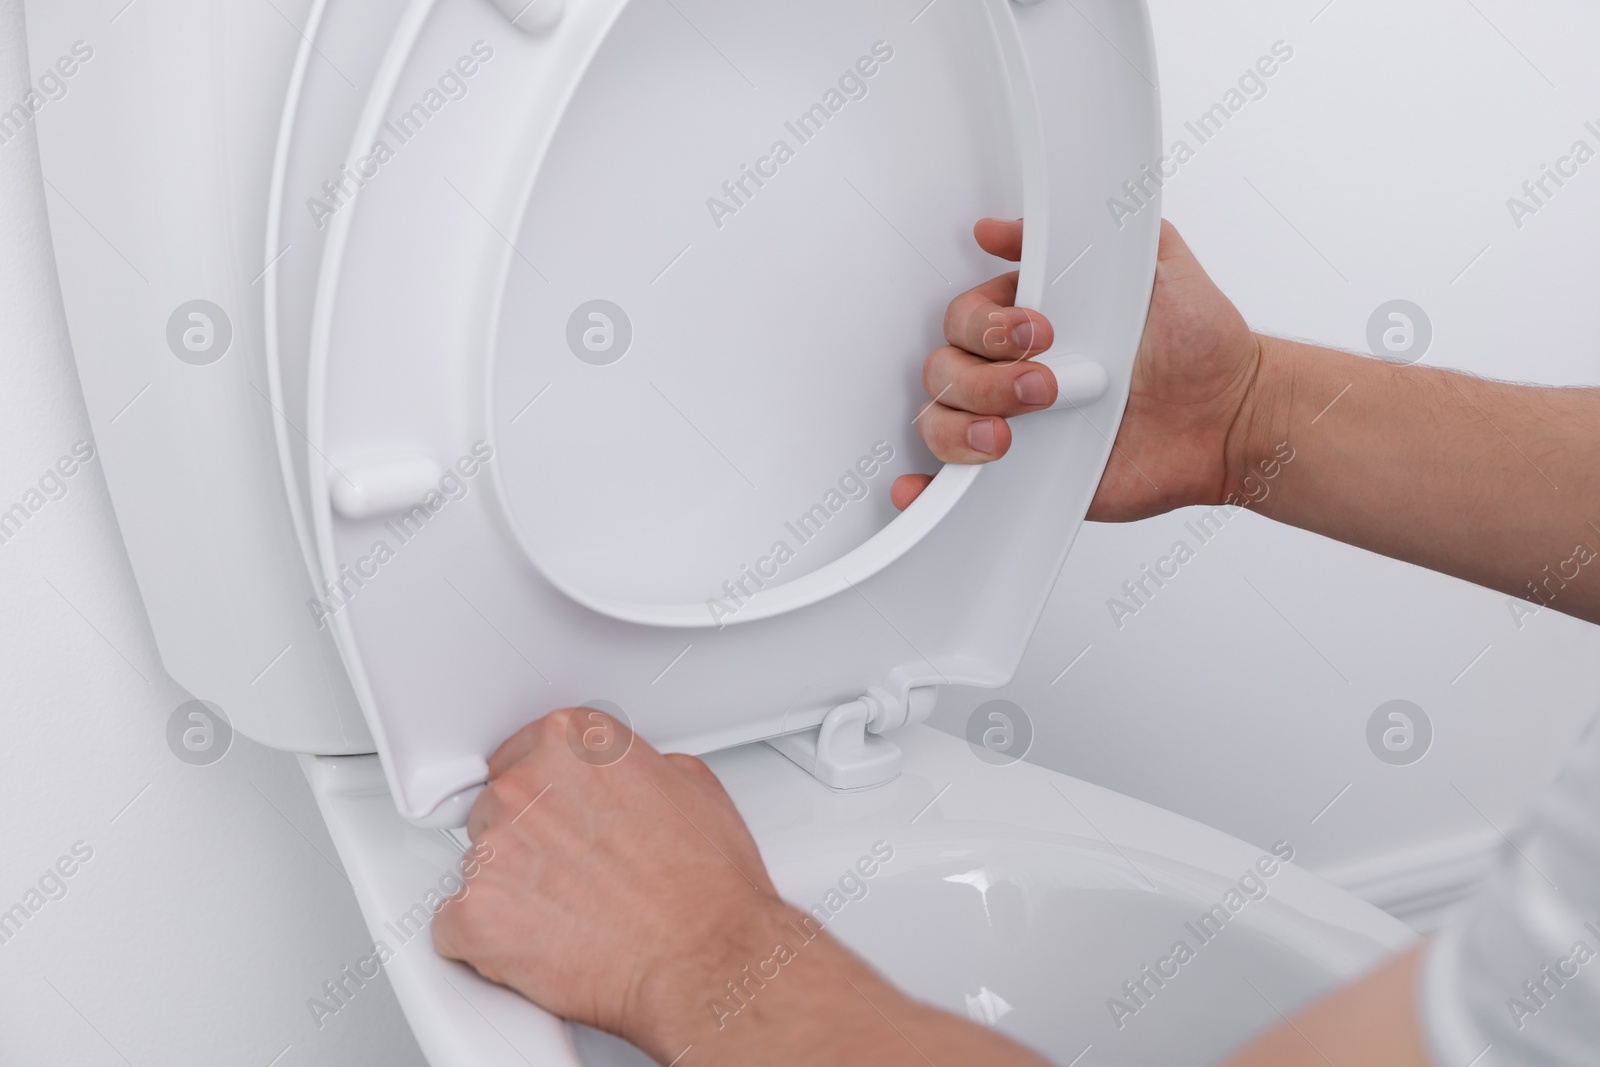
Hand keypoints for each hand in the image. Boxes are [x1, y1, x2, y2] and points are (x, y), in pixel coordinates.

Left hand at [432, 708, 791, 1056]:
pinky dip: (485, 943)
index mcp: (572, 742)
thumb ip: (638, 768)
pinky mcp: (475, 915)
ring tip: (565, 916)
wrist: (705, 961)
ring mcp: (494, 850)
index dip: (544, 794)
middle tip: (571, 875)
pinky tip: (535, 947)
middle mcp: (525, 786)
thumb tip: (627, 779)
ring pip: (475, 866)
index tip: (556, 817)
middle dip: (526, 842)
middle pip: (495, 807)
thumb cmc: (707, 887)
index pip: (523, 753)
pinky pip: (454, 926)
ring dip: (508, 892)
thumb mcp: (693, 787)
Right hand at [891, 218, 1262, 520]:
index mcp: (1030, 322)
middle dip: (985, 378)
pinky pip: (955, 480)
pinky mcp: (1023, 475)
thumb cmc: (1200, 345)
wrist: (1230, 418)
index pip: (965, 318)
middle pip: (944, 368)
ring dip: (963, 423)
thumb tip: (1004, 228)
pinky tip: (942, 478)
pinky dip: (933, 482)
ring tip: (1012, 434)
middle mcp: (1013, 371)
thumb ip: (1090, 231)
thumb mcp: (1153, 260)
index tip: (1040, 330)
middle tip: (1045, 385)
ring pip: (941, 419)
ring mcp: (1014, 425)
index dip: (989, 326)